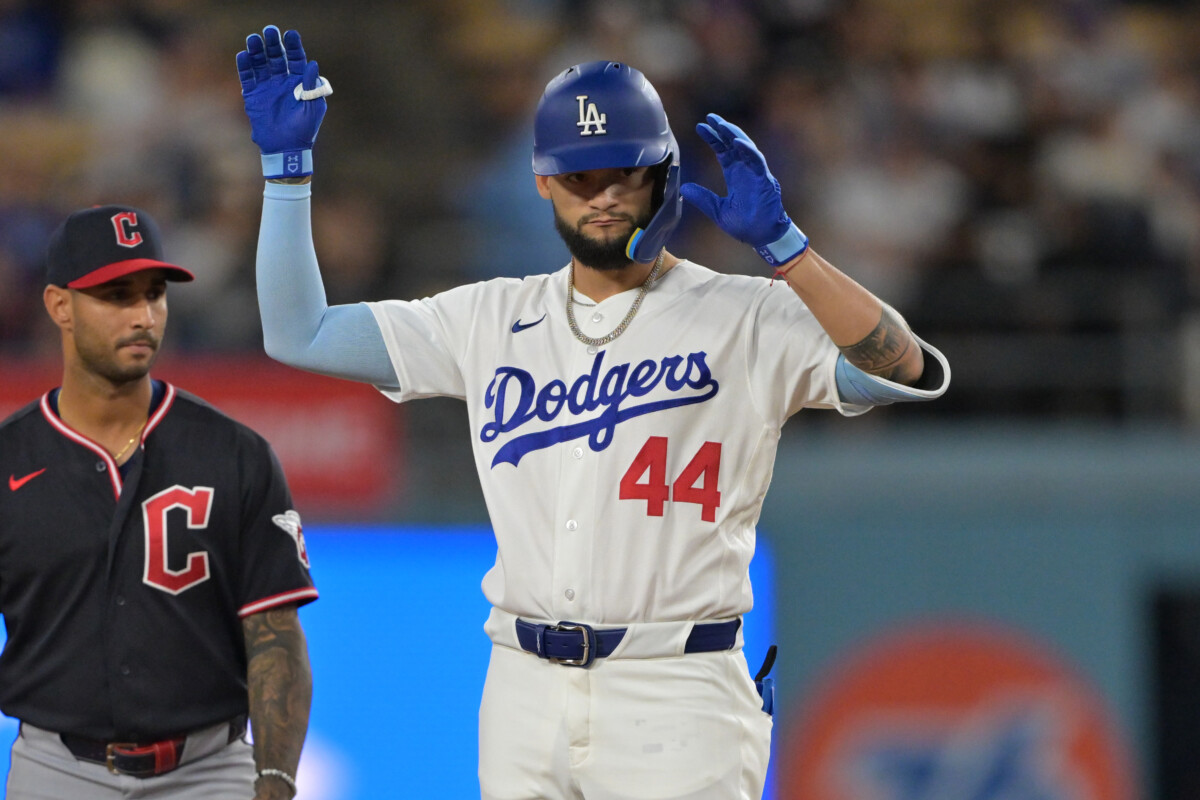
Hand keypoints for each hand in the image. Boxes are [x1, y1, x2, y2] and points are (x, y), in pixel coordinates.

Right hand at [236, 25, 330, 177]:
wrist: (286, 149)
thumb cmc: (304, 130)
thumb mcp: (312, 108)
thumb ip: (311, 87)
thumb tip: (312, 64)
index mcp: (299, 83)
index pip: (296, 60)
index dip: (293, 46)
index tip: (290, 34)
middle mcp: (282, 82)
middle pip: (276, 58)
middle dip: (273, 44)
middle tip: (268, 31)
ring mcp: (267, 88)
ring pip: (260, 64)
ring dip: (257, 51)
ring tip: (253, 39)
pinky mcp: (253, 96)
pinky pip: (248, 78)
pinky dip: (245, 67)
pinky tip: (243, 55)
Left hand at [680, 113, 806, 265]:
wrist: (761, 236)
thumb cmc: (744, 224)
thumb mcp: (717, 210)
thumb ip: (703, 198)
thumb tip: (684, 188)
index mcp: (735, 175)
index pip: (723, 151)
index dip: (713, 138)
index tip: (700, 127)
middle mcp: (745, 170)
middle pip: (733, 144)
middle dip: (722, 129)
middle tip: (709, 117)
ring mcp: (756, 173)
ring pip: (746, 147)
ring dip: (734, 134)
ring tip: (721, 124)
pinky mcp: (765, 179)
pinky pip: (757, 161)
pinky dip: (748, 150)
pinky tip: (736, 142)